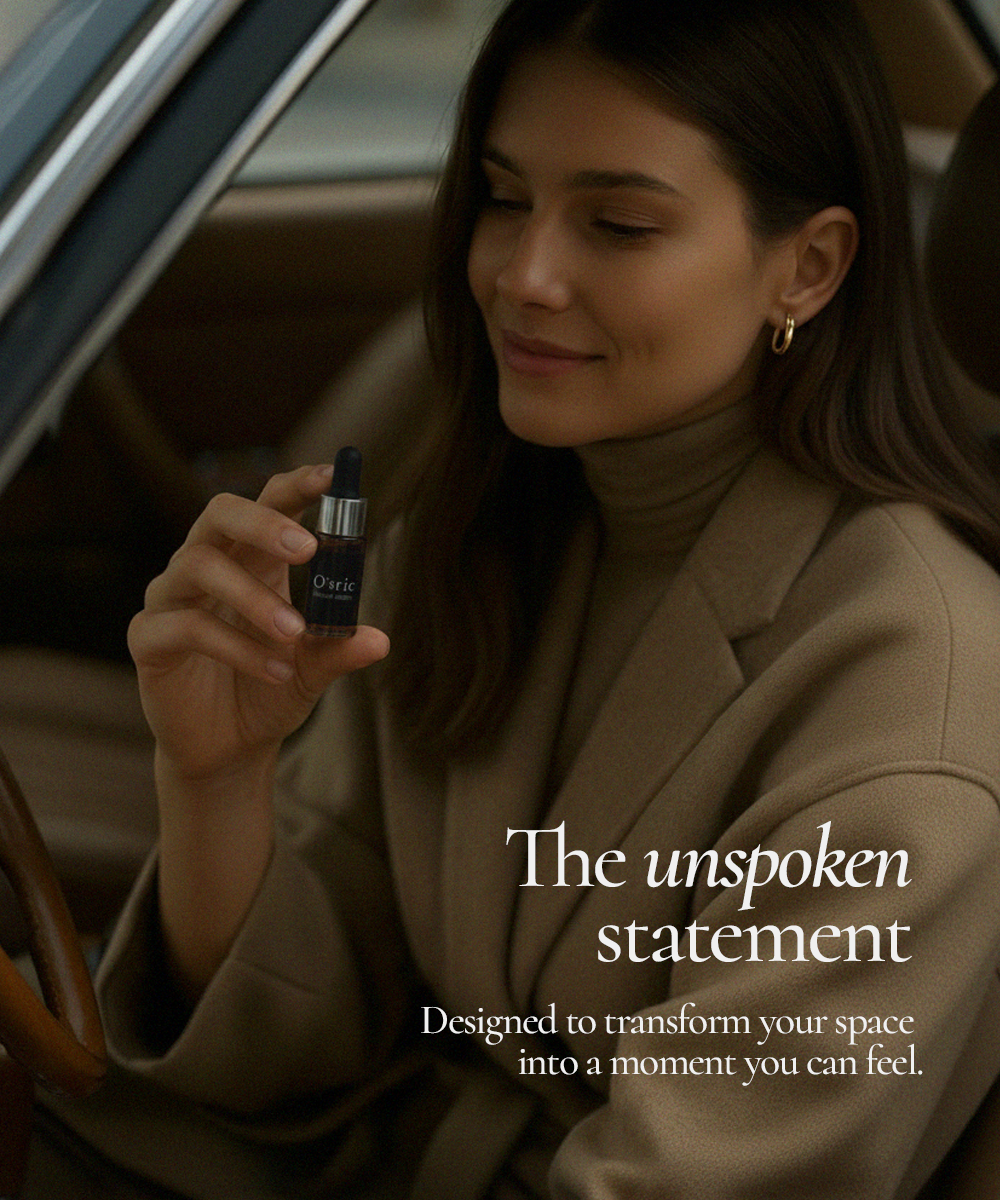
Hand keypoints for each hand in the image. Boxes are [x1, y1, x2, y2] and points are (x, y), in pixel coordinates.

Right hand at [127, 465, 388, 782]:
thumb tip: (380, 640)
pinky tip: (275, 671)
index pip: (268, 503)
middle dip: (263, 522)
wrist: (229, 750)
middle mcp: (207, 566)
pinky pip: (186, 626)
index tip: (332, 476)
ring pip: (200, 565)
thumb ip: (339, 649)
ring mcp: (172, 598)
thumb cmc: (270, 691)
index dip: (296, 485)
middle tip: (307, 547)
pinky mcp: (150, 639)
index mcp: (251, 559)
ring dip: (254, 597)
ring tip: (295, 633)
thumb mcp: (314, 670)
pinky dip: (237, 647)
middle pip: (220, 512)